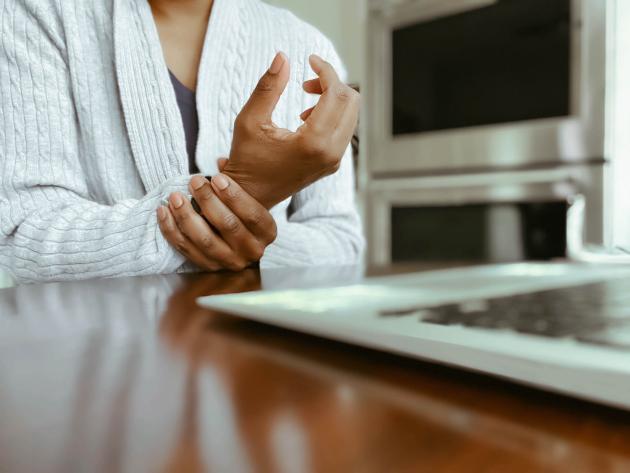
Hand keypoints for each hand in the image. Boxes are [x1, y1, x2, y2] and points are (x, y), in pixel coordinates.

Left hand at [157, 174, 276, 271]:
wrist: (236, 240)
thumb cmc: (240, 210)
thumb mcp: (246, 196)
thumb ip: (236, 179)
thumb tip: (221, 162)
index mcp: (267, 231)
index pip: (252, 214)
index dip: (234, 195)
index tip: (216, 178)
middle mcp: (252, 250)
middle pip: (228, 225)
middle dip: (208, 201)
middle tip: (194, 181)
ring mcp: (230, 262)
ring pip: (205, 240)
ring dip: (186, 216)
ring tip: (175, 196)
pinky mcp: (209, 267)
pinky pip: (186, 249)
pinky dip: (171, 230)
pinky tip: (163, 211)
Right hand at [223, 52, 359, 208]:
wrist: (250, 197)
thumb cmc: (246, 160)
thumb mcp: (250, 120)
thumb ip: (268, 87)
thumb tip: (283, 57)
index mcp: (313, 143)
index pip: (336, 94)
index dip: (326, 70)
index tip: (310, 60)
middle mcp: (330, 154)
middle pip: (351, 102)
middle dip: (332, 83)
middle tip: (306, 81)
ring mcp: (334, 161)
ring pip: (351, 114)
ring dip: (333, 97)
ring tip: (306, 95)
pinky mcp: (332, 163)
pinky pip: (345, 129)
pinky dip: (332, 113)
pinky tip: (307, 115)